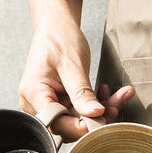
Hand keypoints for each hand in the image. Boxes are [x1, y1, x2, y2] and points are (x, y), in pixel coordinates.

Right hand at [19, 20, 133, 140]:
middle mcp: (36, 103)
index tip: (103, 117)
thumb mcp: (73, 65)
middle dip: (94, 116)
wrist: (56, 27)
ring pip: (76, 119)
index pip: (58, 122)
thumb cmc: (59, 39)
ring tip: (116, 96)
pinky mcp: (57, 103)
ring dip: (98, 110)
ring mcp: (46, 104)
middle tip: (116, 104)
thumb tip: (95, 114)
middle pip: (68, 123)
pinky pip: (77, 111)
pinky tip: (104, 93)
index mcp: (34, 94)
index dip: (81, 126)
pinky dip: (93, 104)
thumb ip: (83, 93)